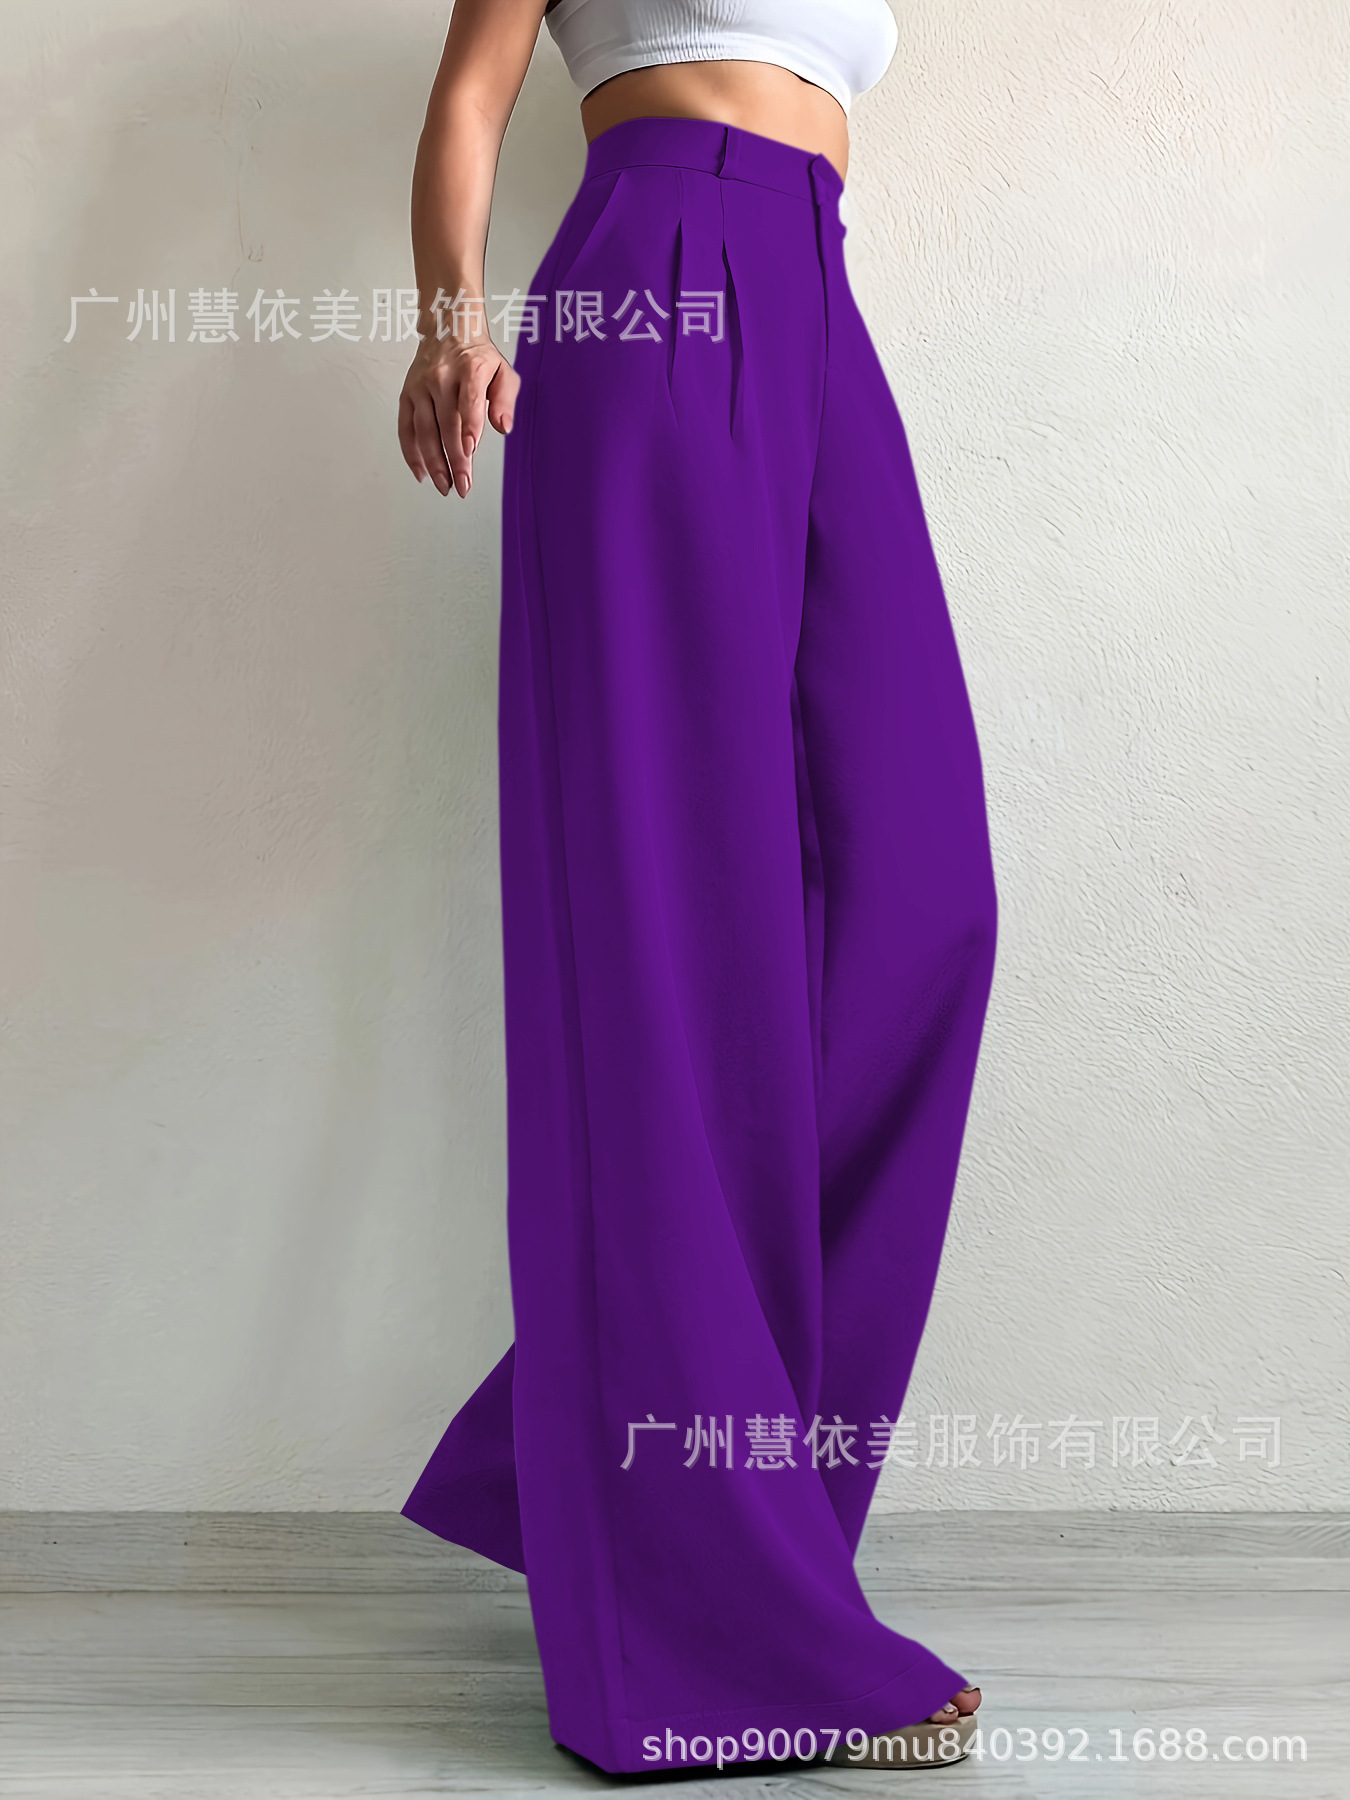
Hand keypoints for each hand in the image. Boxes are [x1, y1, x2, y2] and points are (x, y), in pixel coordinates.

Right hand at [398, 326, 519, 497]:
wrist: (447, 329)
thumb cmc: (478, 356)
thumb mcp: (503, 371)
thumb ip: (506, 399)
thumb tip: (503, 427)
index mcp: (470, 369)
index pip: (469, 400)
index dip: (469, 426)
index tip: (470, 450)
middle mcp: (442, 377)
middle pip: (447, 423)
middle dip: (455, 459)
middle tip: (463, 485)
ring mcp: (420, 387)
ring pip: (424, 429)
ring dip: (434, 462)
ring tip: (444, 485)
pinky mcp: (407, 395)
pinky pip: (405, 428)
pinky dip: (411, 453)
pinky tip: (421, 473)